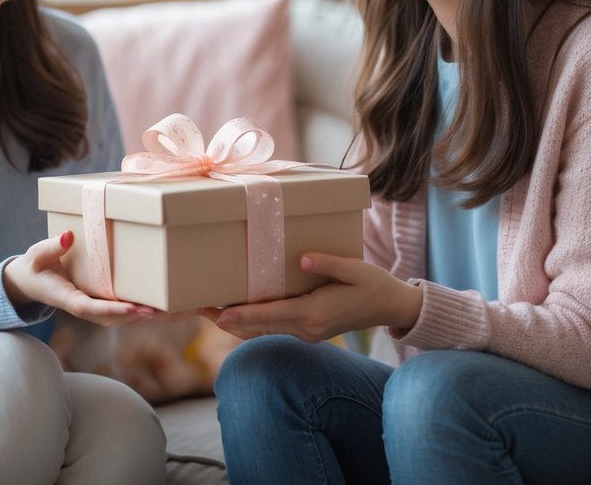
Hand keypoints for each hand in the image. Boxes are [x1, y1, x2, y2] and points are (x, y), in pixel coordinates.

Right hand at [3, 230, 154, 325]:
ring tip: (179, 310)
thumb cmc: (34, 266)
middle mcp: (84, 307)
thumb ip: (51, 247)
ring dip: (149, 316)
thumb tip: (69, 237)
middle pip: (114, 319)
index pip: (90, 308)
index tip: (134, 308)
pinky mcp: (100, 302)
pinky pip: (124, 310)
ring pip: (123, 318)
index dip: (113, 310)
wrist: (30, 283)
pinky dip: (144, 310)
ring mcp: (93, 307)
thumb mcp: (37, 255)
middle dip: (140, 316)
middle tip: (168, 311)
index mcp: (67, 298)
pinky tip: (167, 307)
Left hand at [202, 253, 421, 342]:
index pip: (271, 315)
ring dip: (239, 321)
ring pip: (265, 328)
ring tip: (210, 310)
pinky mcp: (309, 329)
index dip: (243, 315)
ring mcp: (307, 332)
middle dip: (230, 319)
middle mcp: (307, 327)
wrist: (391, 308)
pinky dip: (255, 321)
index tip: (218, 314)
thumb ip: (327, 264)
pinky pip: (275, 326)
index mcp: (315, 314)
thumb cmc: (374, 285)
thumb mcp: (354, 269)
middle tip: (199, 309)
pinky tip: (239, 311)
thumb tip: (300, 259)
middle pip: (260, 325)